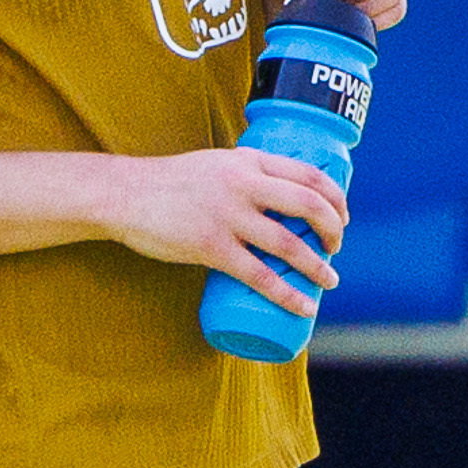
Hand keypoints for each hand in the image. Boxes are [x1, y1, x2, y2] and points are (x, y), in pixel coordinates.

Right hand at [93, 148, 347, 316]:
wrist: (125, 195)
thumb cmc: (173, 183)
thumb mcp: (219, 164)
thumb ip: (248, 174)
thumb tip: (280, 195)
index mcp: (249, 161)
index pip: (310, 174)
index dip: (336, 198)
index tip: (342, 217)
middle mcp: (244, 184)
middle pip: (309, 205)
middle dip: (333, 230)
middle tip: (337, 248)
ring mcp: (228, 216)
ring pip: (289, 244)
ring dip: (318, 266)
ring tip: (330, 280)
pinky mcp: (211, 247)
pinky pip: (259, 276)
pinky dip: (287, 294)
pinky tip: (304, 306)